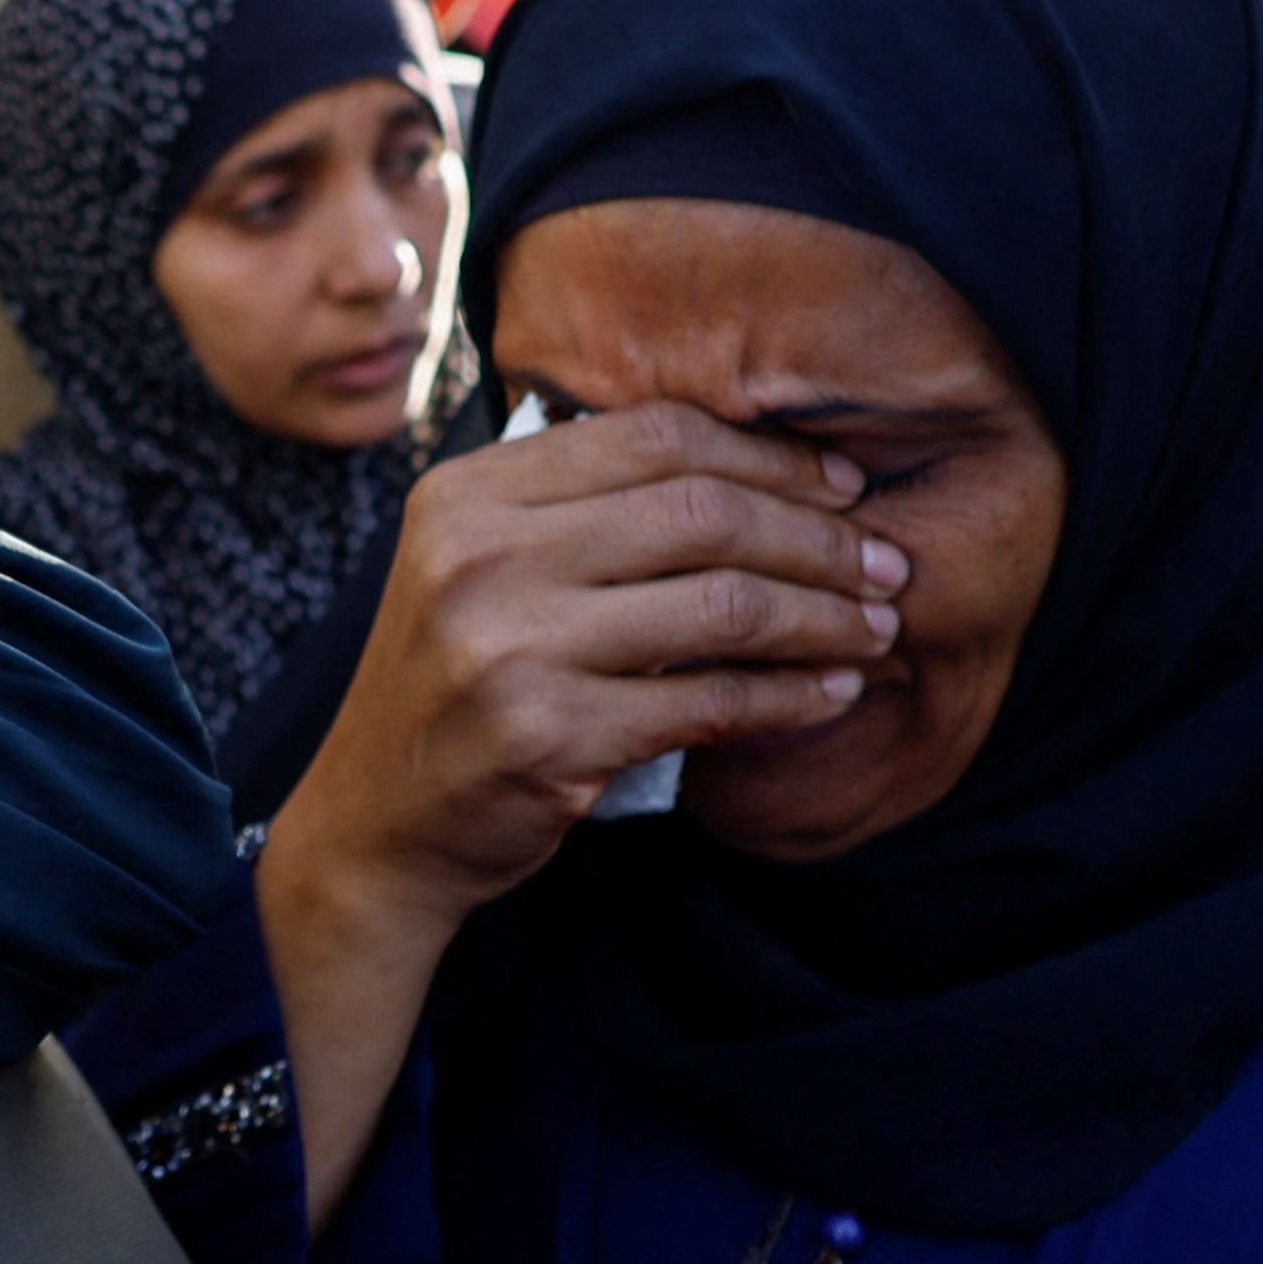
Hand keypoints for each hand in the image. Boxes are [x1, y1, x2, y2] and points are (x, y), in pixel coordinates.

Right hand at [256, 403, 895, 1218]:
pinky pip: (708, 702)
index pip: (654, 436)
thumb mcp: (481, 570)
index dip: (769, 454)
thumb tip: (754, 464)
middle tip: (889, 564)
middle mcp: (479, 556)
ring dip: (823, 617)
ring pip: (721, 606)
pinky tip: (833, 693)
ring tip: (879, 628)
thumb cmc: (452, 691)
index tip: (843, 486)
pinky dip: (790, 696)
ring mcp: (507, 647)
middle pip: (701, 512)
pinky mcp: (545, 737)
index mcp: (467, 493)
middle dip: (819, 537)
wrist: (373, 828)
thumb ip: (577, 510)